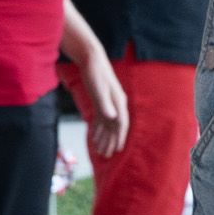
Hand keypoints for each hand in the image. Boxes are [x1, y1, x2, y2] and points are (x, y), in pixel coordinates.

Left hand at [68, 41, 130, 157]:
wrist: (91, 58)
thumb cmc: (96, 72)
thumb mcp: (99, 88)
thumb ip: (105, 104)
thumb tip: (112, 118)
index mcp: (118, 102)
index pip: (121, 124)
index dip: (120, 137)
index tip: (118, 149)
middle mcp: (116, 104)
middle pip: (114, 127)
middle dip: (111, 142)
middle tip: (106, 155)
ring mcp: (109, 103)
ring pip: (107, 125)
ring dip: (104, 138)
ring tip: (100, 151)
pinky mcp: (100, 101)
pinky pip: (100, 119)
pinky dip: (98, 129)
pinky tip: (94, 137)